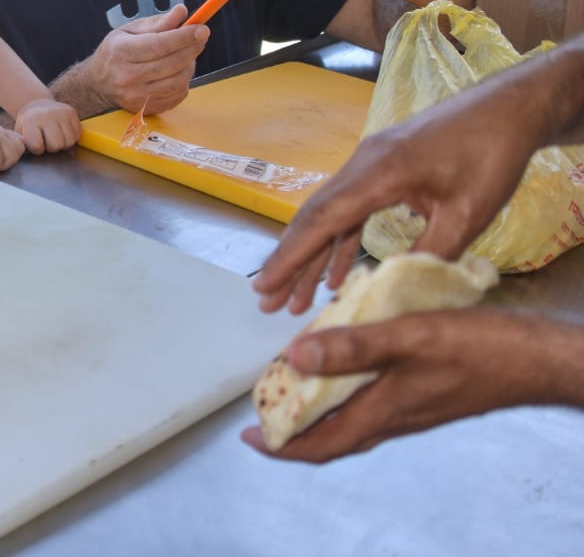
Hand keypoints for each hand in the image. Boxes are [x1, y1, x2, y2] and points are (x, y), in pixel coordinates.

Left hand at [13, 97, 80, 153]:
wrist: (37, 104)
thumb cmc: (29, 123)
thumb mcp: (20, 131)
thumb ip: (23, 143)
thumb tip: (27, 153)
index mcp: (30, 121)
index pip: (37, 146)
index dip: (37, 149)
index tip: (36, 143)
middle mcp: (46, 115)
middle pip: (57, 145)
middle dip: (52, 148)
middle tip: (48, 141)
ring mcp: (61, 112)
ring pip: (70, 141)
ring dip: (64, 143)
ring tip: (56, 137)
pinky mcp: (71, 112)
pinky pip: (78, 134)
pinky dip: (72, 137)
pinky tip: (64, 132)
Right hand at [86, 3, 205, 113]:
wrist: (96, 84)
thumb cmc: (114, 53)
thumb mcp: (129, 31)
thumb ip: (157, 22)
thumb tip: (182, 12)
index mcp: (122, 52)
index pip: (160, 45)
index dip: (185, 37)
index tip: (202, 29)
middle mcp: (128, 76)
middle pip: (173, 63)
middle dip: (193, 48)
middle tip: (200, 38)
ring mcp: (137, 96)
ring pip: (179, 81)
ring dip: (190, 65)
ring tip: (185, 56)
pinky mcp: (146, 109)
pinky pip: (177, 96)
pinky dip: (184, 82)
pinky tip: (177, 72)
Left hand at [242, 308, 573, 462]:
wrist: (533, 359)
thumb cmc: (476, 349)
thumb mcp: (406, 338)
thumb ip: (351, 347)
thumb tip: (294, 356)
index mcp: (381, 412)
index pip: (320, 443)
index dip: (281, 446)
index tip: (249, 437)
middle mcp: (392, 418)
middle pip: (332, 435)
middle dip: (293, 428)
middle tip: (263, 408)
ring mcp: (409, 409)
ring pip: (352, 417)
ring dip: (318, 407)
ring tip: (293, 383)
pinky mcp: (423, 395)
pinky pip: (372, 402)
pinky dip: (346, 389)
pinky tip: (344, 362)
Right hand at [252, 77, 536, 315]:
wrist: (506, 109)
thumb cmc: (491, 155)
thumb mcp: (468, 213)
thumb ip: (430, 252)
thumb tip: (400, 290)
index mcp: (380, 174)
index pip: (323, 220)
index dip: (292, 256)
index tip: (265, 285)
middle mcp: (362, 165)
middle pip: (314, 218)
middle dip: (289, 262)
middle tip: (266, 300)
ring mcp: (369, 164)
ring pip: (330, 215)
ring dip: (313, 256)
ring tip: (296, 297)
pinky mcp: (381, 168)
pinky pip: (351, 209)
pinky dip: (341, 241)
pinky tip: (336, 272)